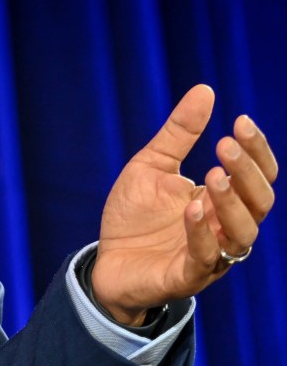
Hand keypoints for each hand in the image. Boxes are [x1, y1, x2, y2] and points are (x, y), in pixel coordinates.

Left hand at [93, 85, 276, 324]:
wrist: (106, 262)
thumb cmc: (134, 215)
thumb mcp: (152, 165)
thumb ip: (179, 133)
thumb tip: (205, 89)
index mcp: (223, 200)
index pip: (259, 176)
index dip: (256, 151)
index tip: (240, 121)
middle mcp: (227, 228)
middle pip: (260, 202)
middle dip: (247, 172)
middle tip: (225, 145)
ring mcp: (211, 254)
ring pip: (243, 233)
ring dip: (231, 203)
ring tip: (211, 175)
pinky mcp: (188, 276)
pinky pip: (207, 258)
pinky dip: (203, 233)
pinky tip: (193, 208)